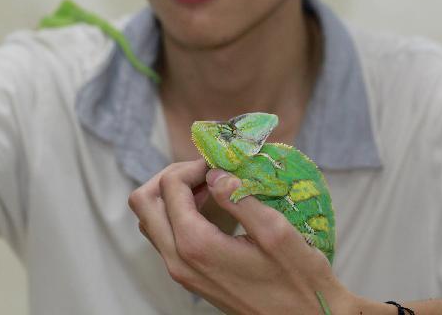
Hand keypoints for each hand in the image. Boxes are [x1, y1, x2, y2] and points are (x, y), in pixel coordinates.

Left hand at [129, 159, 373, 314]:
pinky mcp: (189, 275)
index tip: (221, 163)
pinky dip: (179, 213)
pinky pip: (166, 235)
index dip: (193, 165)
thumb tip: (214, 173)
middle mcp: (178, 260)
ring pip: (151, 219)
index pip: (169, 187)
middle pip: (143, 202)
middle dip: (171, 176)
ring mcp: (180, 270)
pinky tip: (213, 206)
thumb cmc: (298, 279)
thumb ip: (239, 197)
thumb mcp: (275, 231)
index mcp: (196, 245)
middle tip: (206, 171)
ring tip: (210, 186)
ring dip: (172, 195)